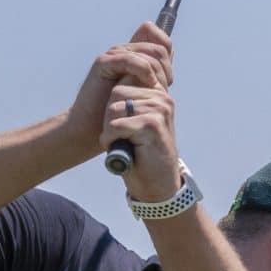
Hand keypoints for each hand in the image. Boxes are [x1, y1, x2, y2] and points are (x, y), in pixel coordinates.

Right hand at [63, 23, 172, 161]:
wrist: (96, 127)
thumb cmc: (121, 114)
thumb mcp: (145, 94)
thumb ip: (155, 76)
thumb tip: (170, 62)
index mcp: (135, 55)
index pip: (161, 40)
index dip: (168, 58)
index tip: (167, 80)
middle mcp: (124, 50)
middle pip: (158, 48)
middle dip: (165, 69)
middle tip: (162, 90)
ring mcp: (113, 55)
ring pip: (148, 53)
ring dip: (156, 73)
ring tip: (155, 91)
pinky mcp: (103, 63)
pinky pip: (129, 59)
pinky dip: (143, 70)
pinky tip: (147, 84)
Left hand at [98, 75, 180, 203]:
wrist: (158, 186)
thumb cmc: (143, 156)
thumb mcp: (136, 123)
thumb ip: (130, 104)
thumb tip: (114, 87)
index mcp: (158, 94)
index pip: (122, 83)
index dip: (112, 107)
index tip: (119, 128)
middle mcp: (161, 98)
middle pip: (116, 93)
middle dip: (109, 117)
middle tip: (118, 137)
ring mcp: (159, 110)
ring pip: (114, 109)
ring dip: (109, 130)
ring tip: (121, 144)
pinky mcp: (152, 125)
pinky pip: (116, 124)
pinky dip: (111, 139)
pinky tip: (120, 151)